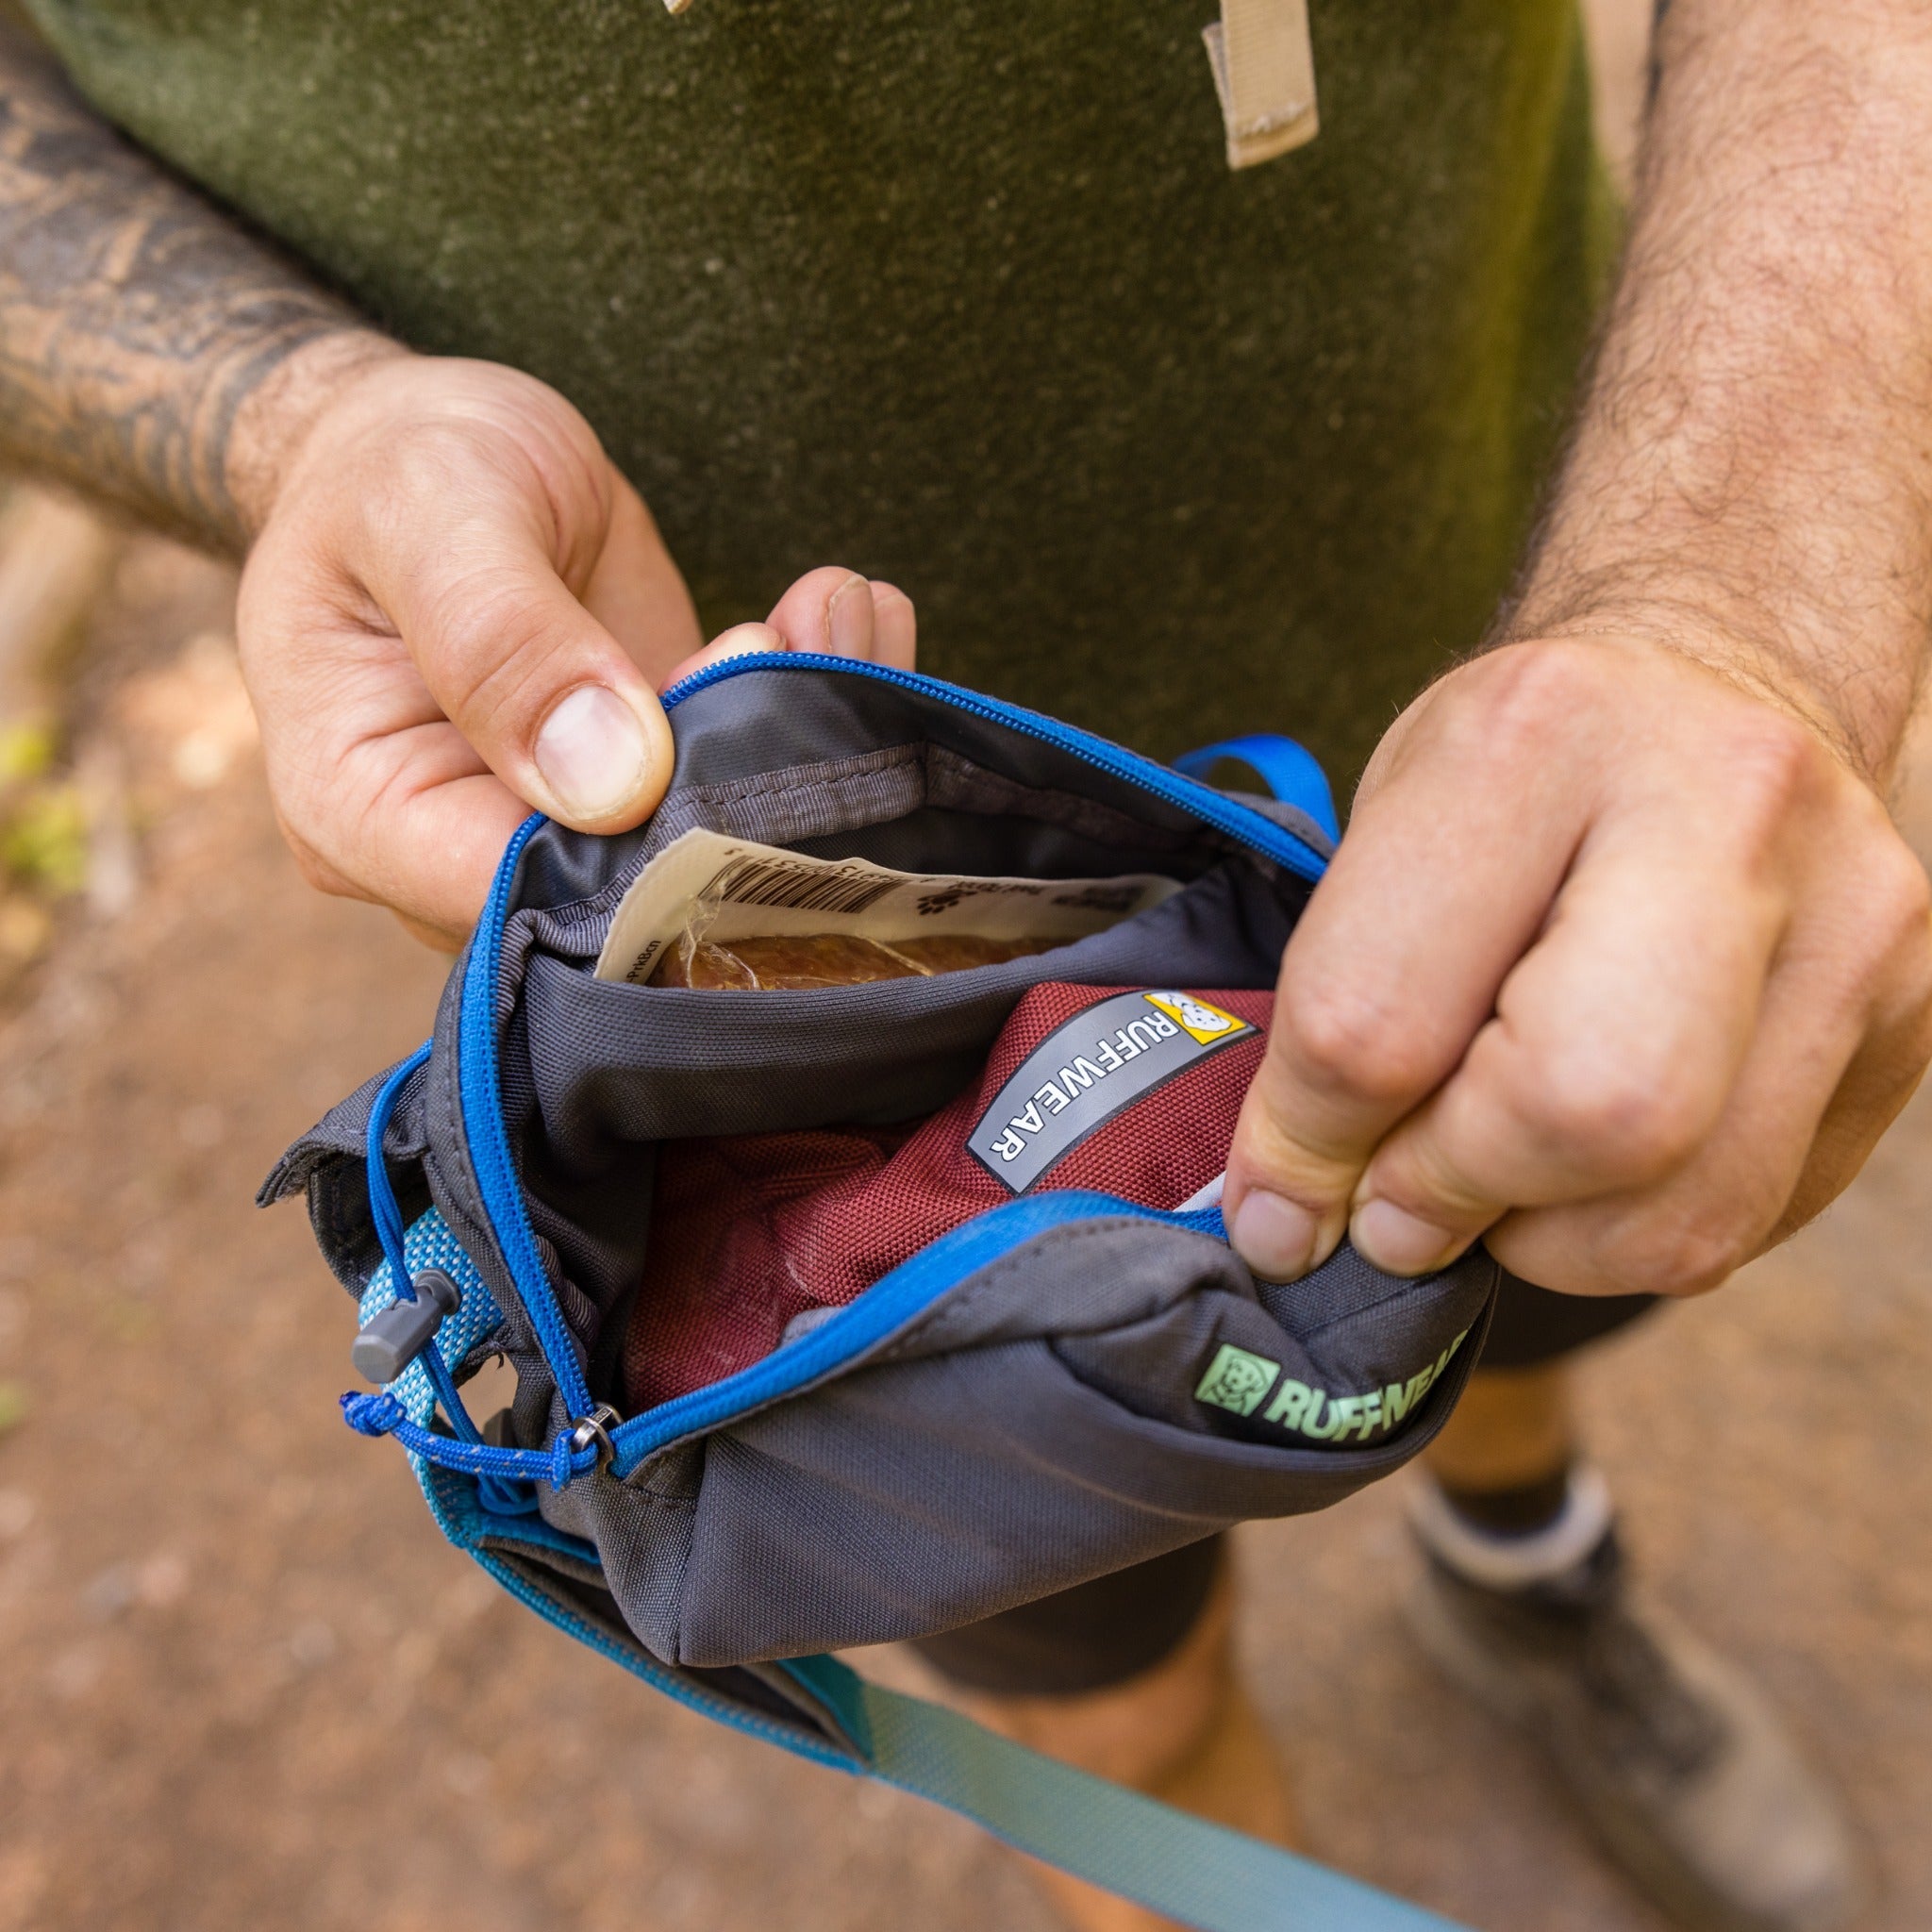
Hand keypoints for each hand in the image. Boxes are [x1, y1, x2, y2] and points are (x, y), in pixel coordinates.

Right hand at [235, 348, 913, 944]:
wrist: (428, 446)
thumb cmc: (390, 467)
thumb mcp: (426, 511)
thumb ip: (502, 638)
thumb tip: (613, 783)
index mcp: (365, 817)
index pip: (517, 901)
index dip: (642, 852)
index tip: (732, 722)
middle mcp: (460, 857)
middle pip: (633, 891)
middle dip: (752, 781)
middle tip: (826, 641)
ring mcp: (563, 833)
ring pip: (706, 841)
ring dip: (800, 731)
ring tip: (847, 613)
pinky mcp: (642, 795)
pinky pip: (732, 783)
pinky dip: (804, 702)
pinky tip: (844, 619)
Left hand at [1222, 637, 1931, 1296]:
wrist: (1713, 686)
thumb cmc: (1523, 769)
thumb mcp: (1390, 820)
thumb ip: (1333, 1006)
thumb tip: (1289, 1224)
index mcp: (1544, 734)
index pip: (1385, 1013)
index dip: (1310, 1139)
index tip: (1282, 1194)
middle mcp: (1729, 812)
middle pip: (1587, 1111)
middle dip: (1453, 1193)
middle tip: (1392, 1201)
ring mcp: (1853, 925)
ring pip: (1677, 1211)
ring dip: (1539, 1240)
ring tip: (1486, 1174)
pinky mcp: (1907, 1029)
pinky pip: (1739, 1222)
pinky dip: (1623, 1235)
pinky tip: (1579, 1167)